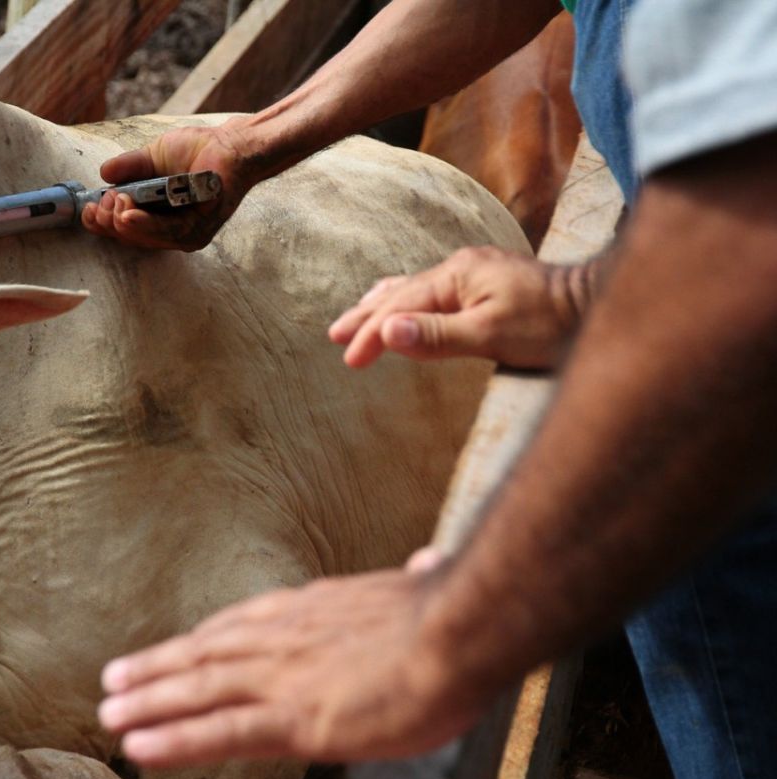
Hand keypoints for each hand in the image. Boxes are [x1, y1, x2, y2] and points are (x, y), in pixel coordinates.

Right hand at [81, 121, 258, 250]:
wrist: (230, 145)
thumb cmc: (197, 151)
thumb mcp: (153, 157)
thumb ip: (130, 168)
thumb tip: (103, 174)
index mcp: (155, 217)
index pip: (122, 229)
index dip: (101, 222)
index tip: (89, 206)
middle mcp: (169, 233)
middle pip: (129, 238)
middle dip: (109, 222)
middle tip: (105, 200)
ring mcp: (185, 235)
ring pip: (144, 238)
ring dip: (123, 222)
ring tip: (114, 203)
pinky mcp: (198, 230)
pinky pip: (166, 232)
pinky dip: (144, 224)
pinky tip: (127, 215)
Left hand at [97, 569, 487, 766]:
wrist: (458, 632)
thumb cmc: (451, 618)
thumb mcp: (424, 587)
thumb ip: (412, 581)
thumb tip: (428, 560)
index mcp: (312, 610)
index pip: (243, 625)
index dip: (202, 639)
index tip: (175, 646)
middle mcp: (283, 638)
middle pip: (205, 654)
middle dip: (157, 668)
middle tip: (115, 678)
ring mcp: (282, 678)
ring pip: (197, 690)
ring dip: (149, 701)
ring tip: (111, 711)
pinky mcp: (292, 718)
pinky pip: (218, 732)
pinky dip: (173, 738)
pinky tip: (138, 746)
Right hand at [328, 246, 584, 368]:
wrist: (595, 304)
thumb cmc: (548, 325)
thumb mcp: (490, 335)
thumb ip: (436, 335)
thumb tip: (387, 331)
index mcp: (456, 276)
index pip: (400, 309)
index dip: (371, 335)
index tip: (349, 360)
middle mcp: (460, 266)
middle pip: (400, 293)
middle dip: (366, 316)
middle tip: (334, 336)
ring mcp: (473, 271)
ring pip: (415, 288)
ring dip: (382, 304)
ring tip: (356, 315)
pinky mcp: (485, 281)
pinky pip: (434, 289)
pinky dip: (408, 299)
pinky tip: (404, 302)